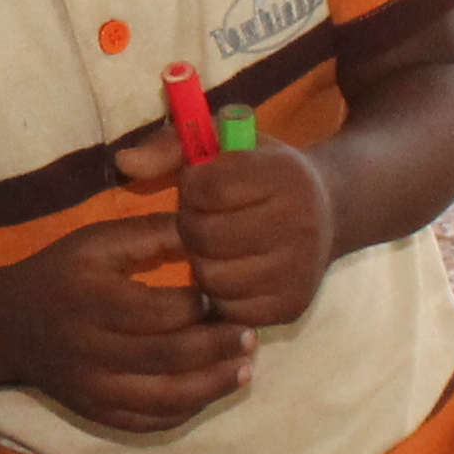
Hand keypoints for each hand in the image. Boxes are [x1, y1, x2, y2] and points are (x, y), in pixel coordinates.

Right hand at [0, 215, 249, 431]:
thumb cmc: (60, 274)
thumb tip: (210, 232)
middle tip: (250, 336)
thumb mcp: (96, 242)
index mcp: (92, 300)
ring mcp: (93, 389)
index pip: (161, 311)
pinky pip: (151, 422)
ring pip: (166, 399)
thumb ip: (150, 235)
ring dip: (213, 385)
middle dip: (219, 348)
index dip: (203, 307)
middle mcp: (91, 350)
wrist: (7, 326)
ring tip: (245, 369)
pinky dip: (187, 409)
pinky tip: (209, 390)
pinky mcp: (96, 414)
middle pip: (169, 358)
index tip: (230, 295)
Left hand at [119, 134, 334, 329]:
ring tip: (216, 246)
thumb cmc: (261, 171)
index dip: (192, 186)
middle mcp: (298, 222)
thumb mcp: (225, 143)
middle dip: (191, 225)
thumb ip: (171, 146)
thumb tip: (124, 163)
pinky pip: (229, 310)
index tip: (203, 184)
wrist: (329, 211)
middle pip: (204, 235)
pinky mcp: (292, 305)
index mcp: (282, 173)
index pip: (206, 187)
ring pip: (212, 277)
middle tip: (205, 219)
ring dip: (201, 261)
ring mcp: (299, 269)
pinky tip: (230, 271)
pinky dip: (219, 294)